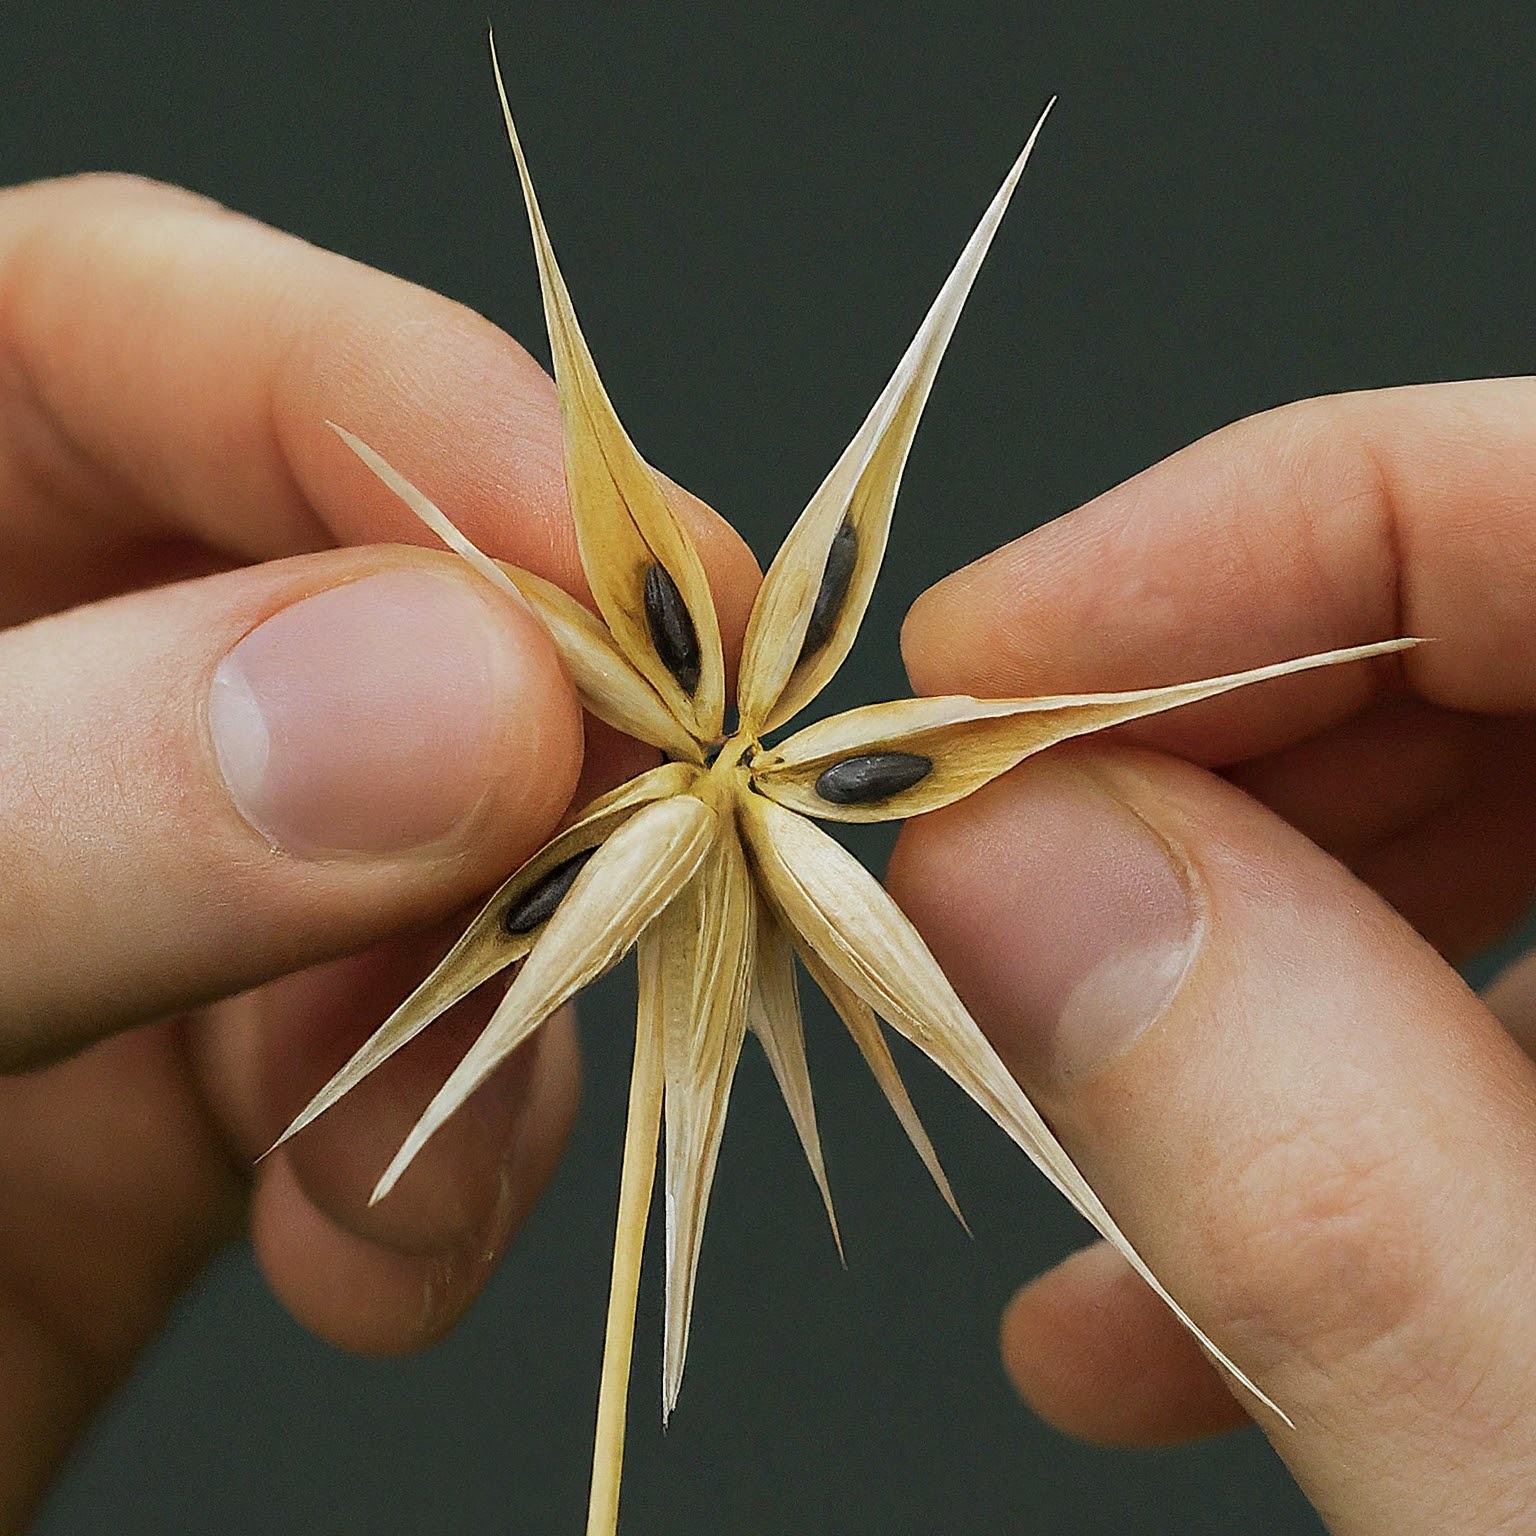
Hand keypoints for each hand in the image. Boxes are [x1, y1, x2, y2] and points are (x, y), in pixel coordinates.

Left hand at [0, 172, 757, 1526]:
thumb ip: (50, 816)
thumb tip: (456, 704)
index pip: (130, 327)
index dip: (402, 401)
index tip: (631, 567)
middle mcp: (5, 691)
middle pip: (349, 591)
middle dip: (524, 719)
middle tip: (657, 823)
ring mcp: (119, 889)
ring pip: (431, 836)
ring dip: (504, 966)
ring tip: (455, 1106)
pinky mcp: (190, 1090)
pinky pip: (405, 1043)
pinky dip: (450, 1132)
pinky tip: (386, 1233)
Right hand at [890, 378, 1535, 1534]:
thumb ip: (1329, 1193)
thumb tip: (1005, 877)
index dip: (1245, 537)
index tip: (973, 666)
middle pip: (1533, 622)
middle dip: (1195, 749)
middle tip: (973, 884)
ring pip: (1517, 808)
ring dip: (1236, 944)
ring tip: (1042, 1118)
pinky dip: (1334, 1105)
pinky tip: (1158, 1302)